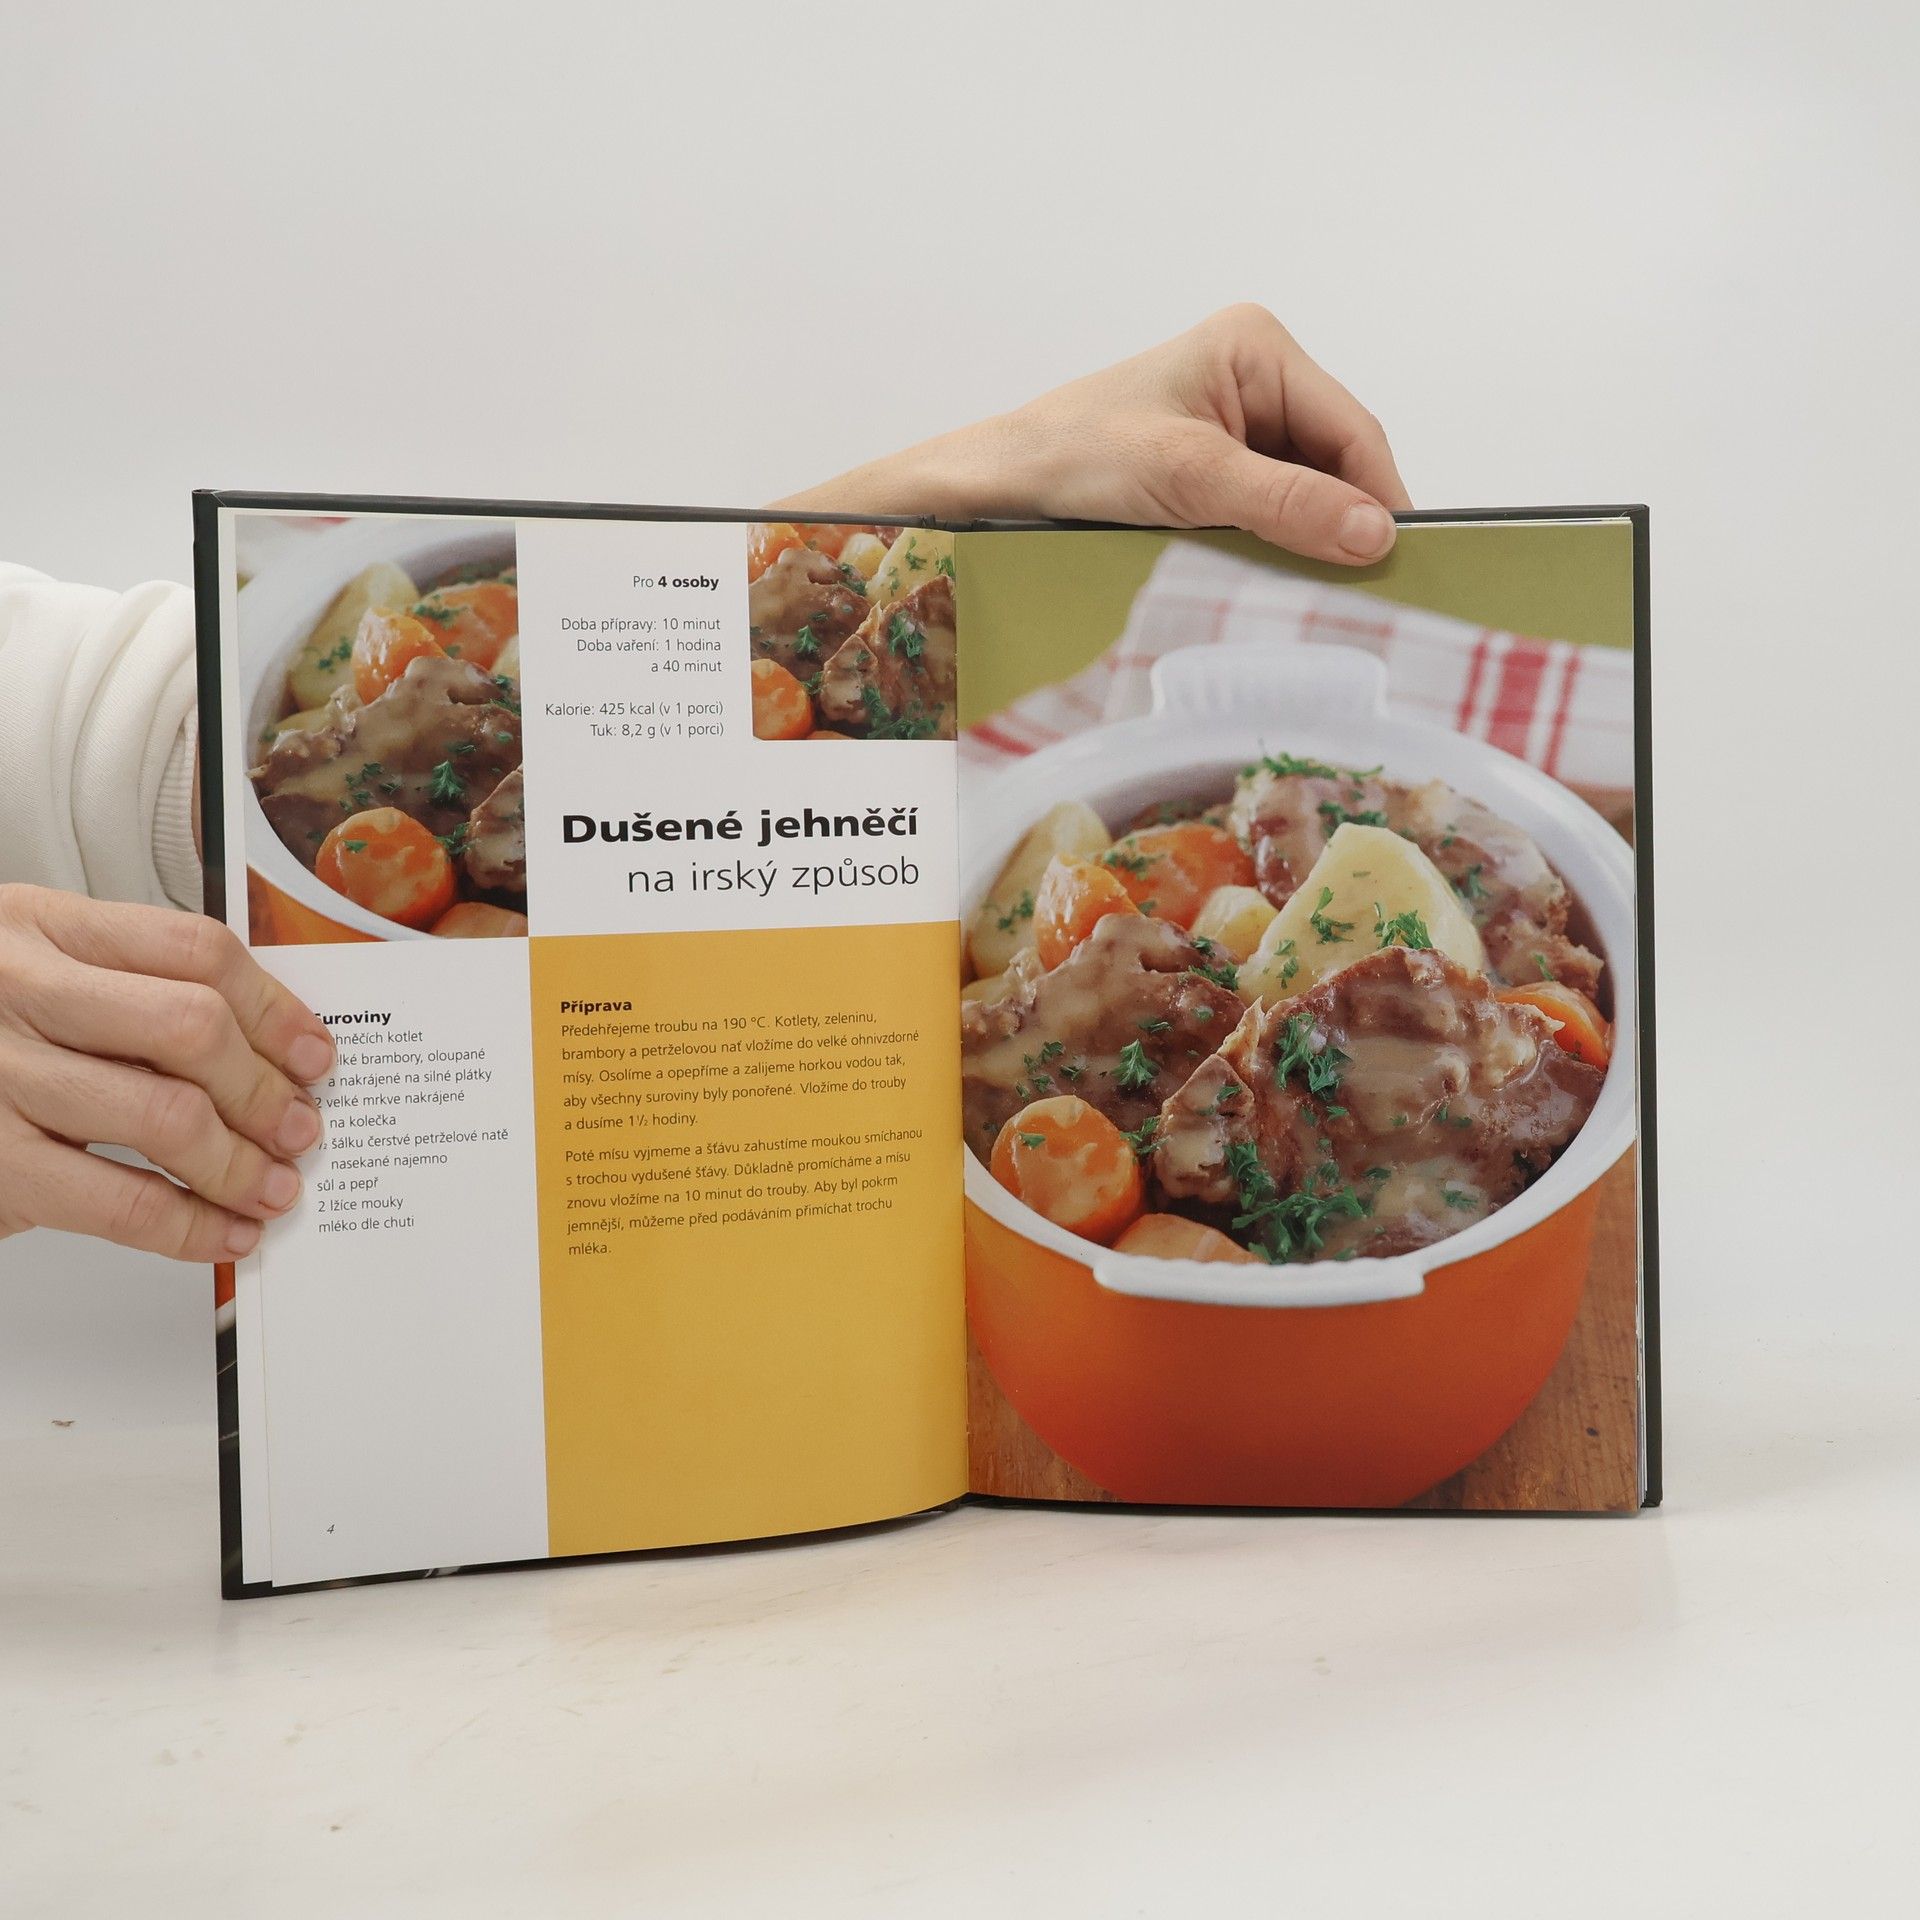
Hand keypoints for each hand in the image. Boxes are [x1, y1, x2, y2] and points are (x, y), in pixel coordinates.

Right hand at [0, 885, 333, 1261]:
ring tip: (273, 1186)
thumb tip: (276, 1053)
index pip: (195, 950)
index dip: (275, 1008)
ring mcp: (0, 1075)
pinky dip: (191, 1226)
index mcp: (44, 927)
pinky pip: (121, 1200)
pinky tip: (225, 1231)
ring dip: (241, 1164)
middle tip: (300, 1129)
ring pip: (167, 1115)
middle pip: (192, 1028)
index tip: (314, 1053)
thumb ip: (140, 992)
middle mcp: (18, 990)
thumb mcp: (48, 976)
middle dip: (265, 1090)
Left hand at [776, 304, 1410, 565]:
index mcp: (1257, 347)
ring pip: (1306, 493)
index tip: (1400, 565)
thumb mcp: (1186, 478)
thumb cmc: (1070, 458)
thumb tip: (1372, 533)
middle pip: (1336, 463)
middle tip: (1362, 594)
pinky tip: (1271, 580)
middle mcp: (1254, 377)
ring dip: (1308, 540)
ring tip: (1313, 593)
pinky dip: (1276, 546)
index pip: (1353, 430)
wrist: (994, 487)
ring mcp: (1234, 424)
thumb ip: (1284, 503)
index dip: (1382, 499)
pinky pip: (1269, 510)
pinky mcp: (1211, 468)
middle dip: (1344, 522)